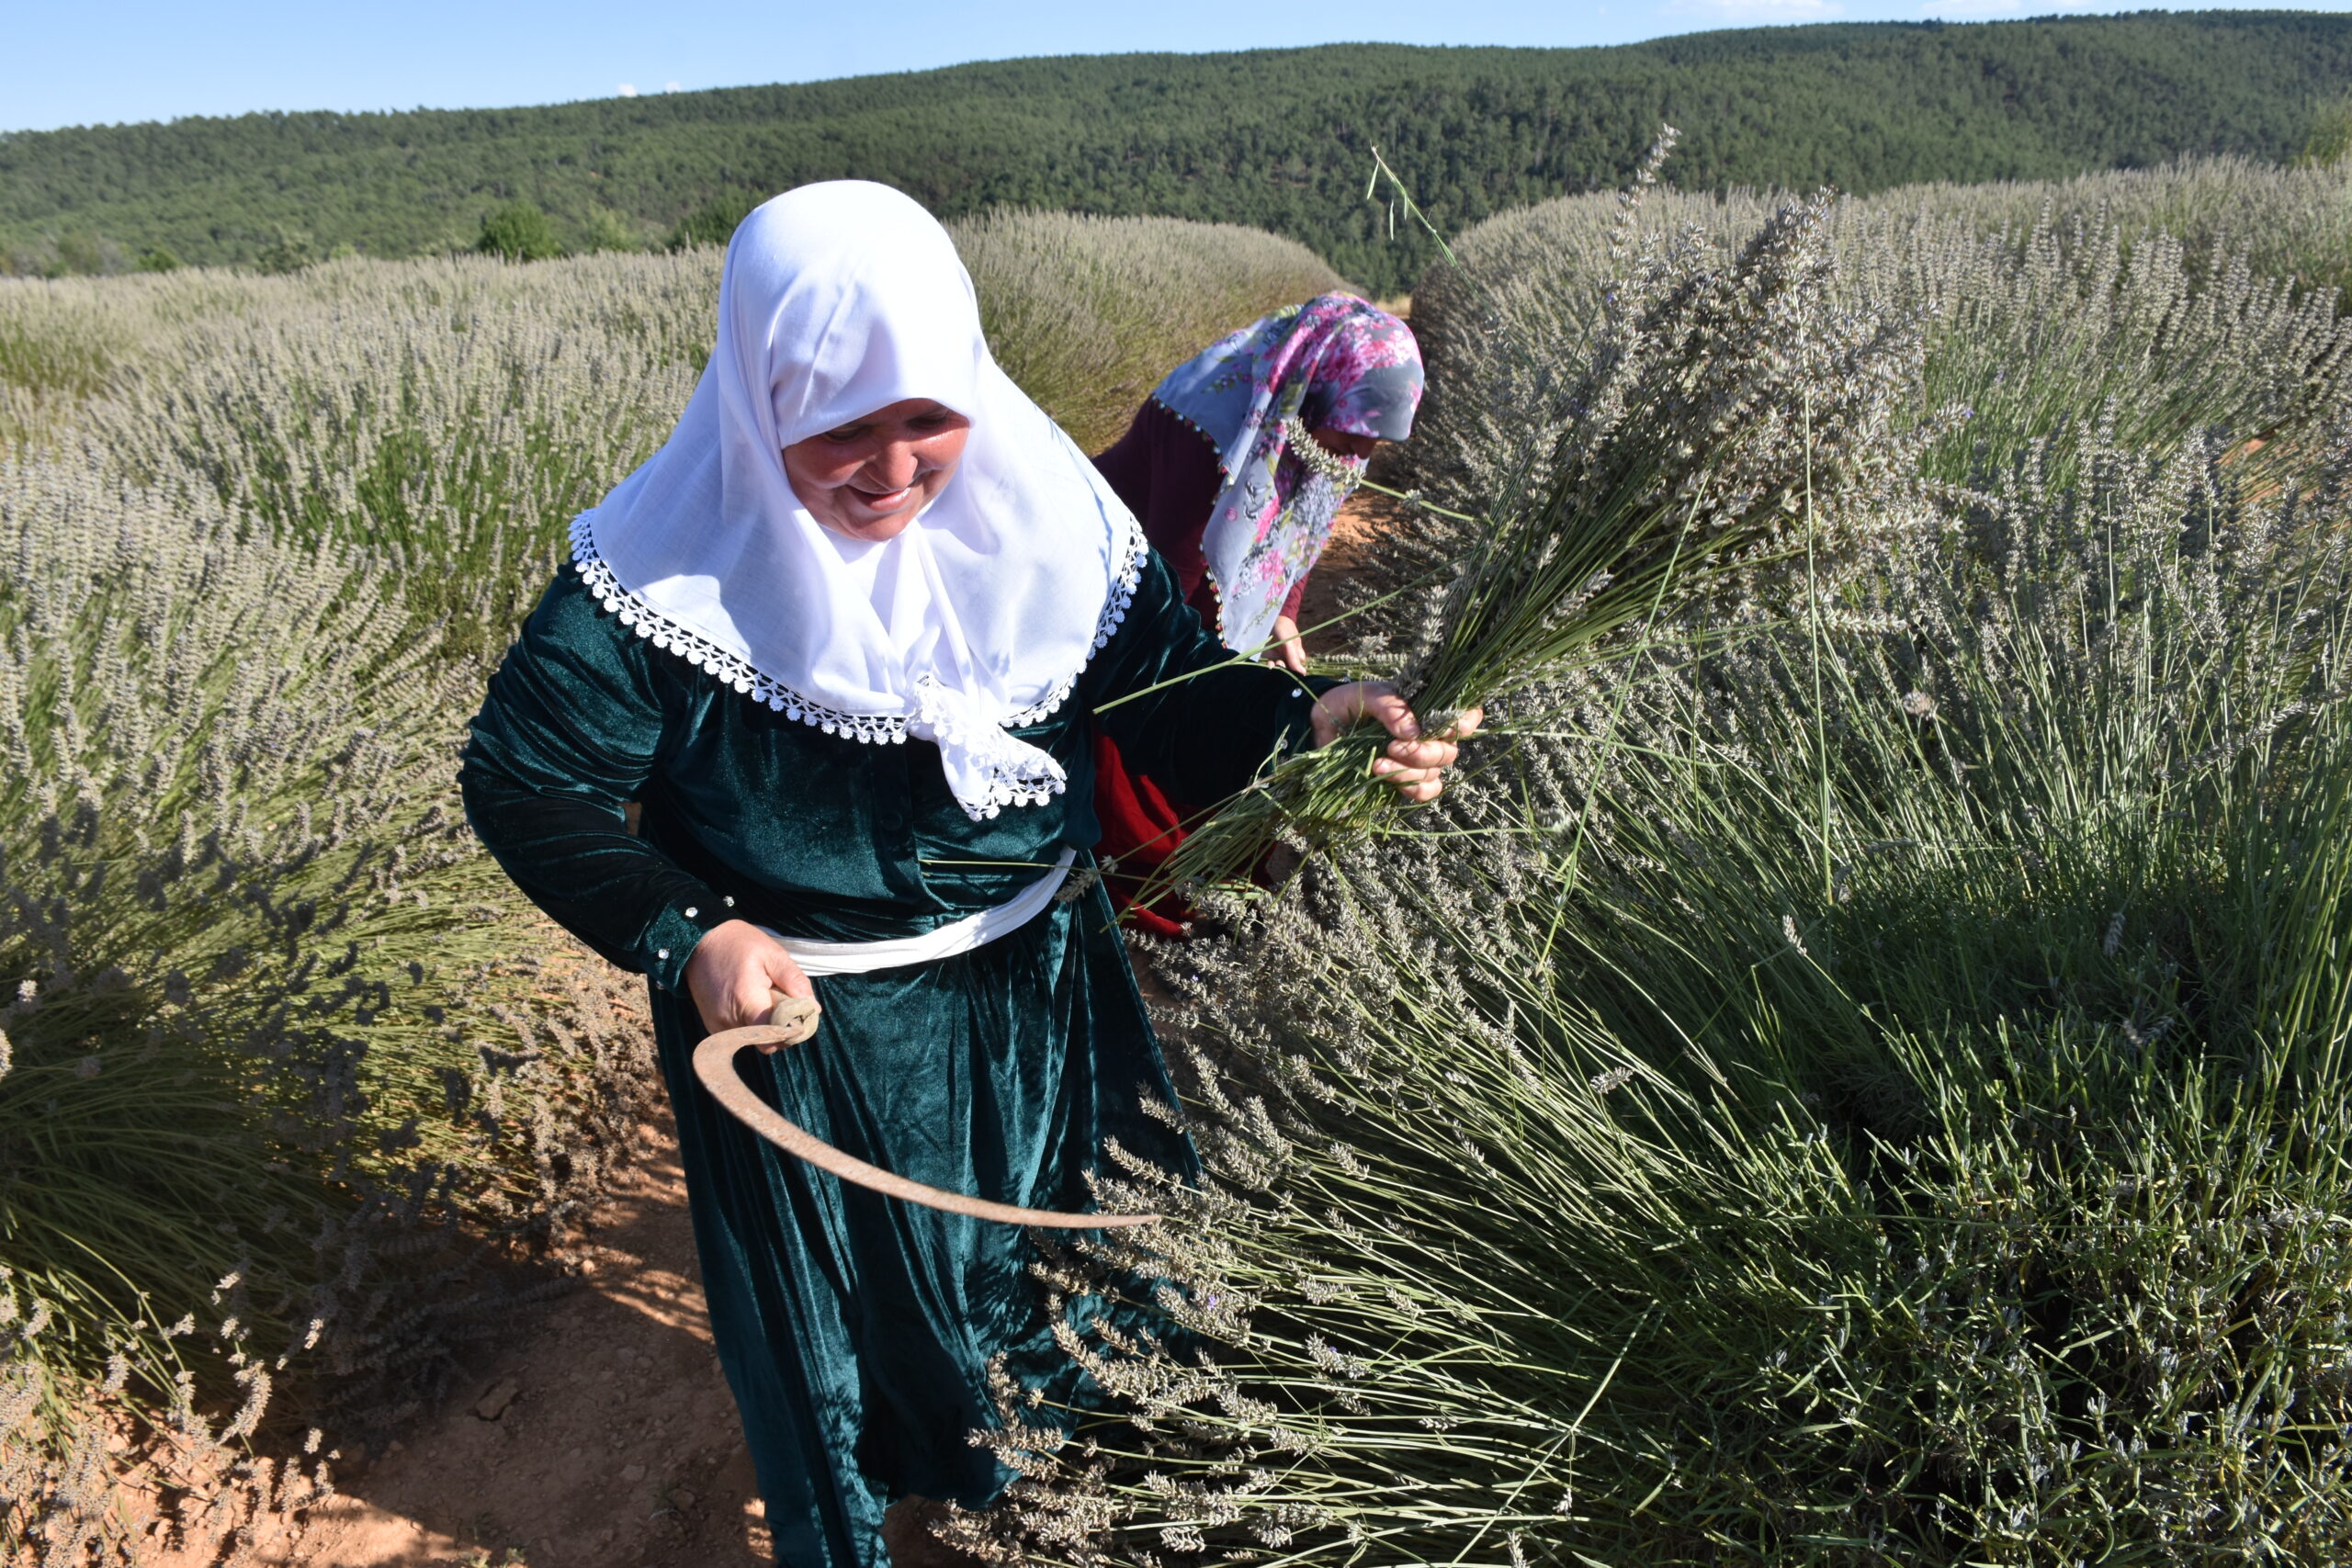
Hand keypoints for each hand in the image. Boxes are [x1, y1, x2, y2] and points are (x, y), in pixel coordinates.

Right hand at [685, 920, 815, 1048]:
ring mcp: (717, 1025)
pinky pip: (740, 1035)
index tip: (801, 1016)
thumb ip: (794, 980)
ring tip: (765, 999)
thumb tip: (813, 1008)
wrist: (699, 941)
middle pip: (766, 1041)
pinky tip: (752, 1003)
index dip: (792, 1030)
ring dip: (766, 1026)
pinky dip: (752, 1025)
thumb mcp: (771, 953)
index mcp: (745, 1001)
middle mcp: (728, 1019)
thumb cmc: (737, 944)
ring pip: (754, 1040)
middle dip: (782, 1028)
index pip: (775, 1035)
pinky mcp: (712, 1026)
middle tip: (785, 1004)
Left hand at [1268, 614, 1308, 674]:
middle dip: (1284, 670)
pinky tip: (1269, 664)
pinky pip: (1270, 665)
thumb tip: (1303, 673)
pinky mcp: (1269, 656)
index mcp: (1297, 655)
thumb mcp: (1290, 643)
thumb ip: (1294, 658)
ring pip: (1279, 669)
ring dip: (1276, 669)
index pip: (1298, 669)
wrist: (1272, 619)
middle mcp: (1288, 658)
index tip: (1290, 670)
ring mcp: (1278, 657)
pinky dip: (1270, 667)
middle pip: (1288, 670)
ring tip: (1274, 664)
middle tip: (1280, 663)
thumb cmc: (1285, 630)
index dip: (1295, 671)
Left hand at [1309, 682, 1482, 803]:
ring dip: (1408, 772)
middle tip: (1391, 746)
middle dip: (1423, 754)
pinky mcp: (1404, 781)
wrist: (1322, 726)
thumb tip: (1415, 732)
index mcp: (1428, 709)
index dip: (1464, 724)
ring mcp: (1419, 760)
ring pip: (1434, 774)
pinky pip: (1424, 792)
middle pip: (1449, 752)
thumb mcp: (1367, 695)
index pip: (1466, 717)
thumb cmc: (1348, 703)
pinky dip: (1409, 788)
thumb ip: (1391, 706)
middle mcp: (1430, 736)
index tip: (1441, 729)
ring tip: (1377, 763)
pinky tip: (1384, 777)